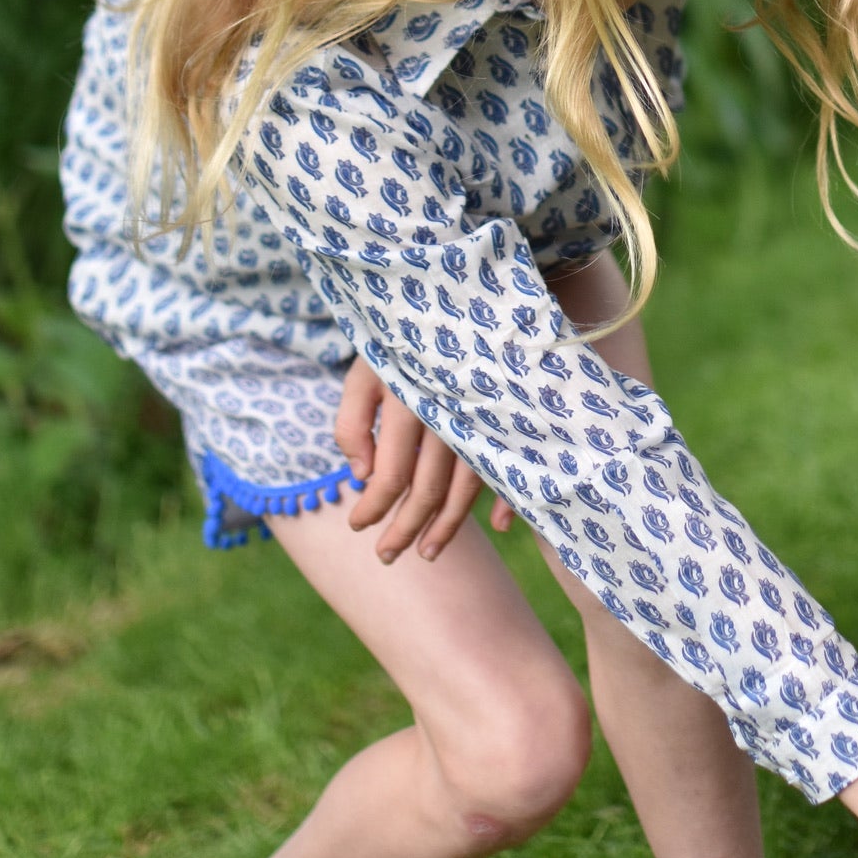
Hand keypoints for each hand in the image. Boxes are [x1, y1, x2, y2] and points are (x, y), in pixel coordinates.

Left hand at [334, 358, 512, 563]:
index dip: (373, 507)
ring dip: (447, 526)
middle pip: (428, 489)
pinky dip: (506, 499)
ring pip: (466, 486)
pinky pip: (506, 464)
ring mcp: (479, 416)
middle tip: (386, 557)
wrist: (459, 300)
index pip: (391, 474)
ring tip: (428, 552)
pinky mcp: (504, 415)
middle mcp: (447, 414)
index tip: (357, 527)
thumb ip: (351, 422)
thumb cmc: (400, 339)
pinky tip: (499, 526)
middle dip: (405, 529)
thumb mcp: (364, 370)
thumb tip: (362, 476)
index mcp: (408, 402)